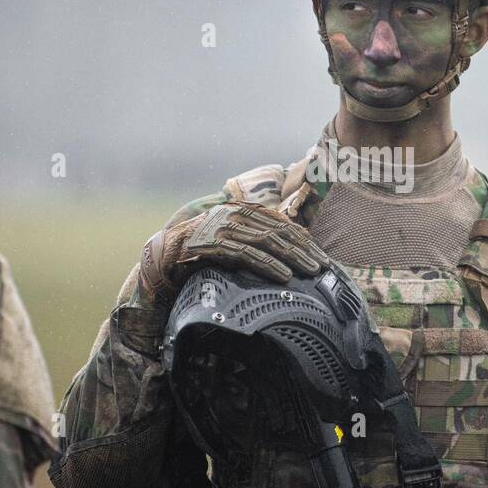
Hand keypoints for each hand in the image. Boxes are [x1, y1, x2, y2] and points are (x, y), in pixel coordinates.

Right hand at [141, 202, 326, 298]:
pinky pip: (247, 255)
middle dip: (304, 250)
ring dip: (293, 258)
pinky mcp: (214, 244)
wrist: (163, 255)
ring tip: (311, 271)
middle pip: (278, 231)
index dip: (303, 239)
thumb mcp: (231, 240)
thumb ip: (253, 239)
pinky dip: (269, 266)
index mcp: (242, 211)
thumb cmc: (201, 250)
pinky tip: (284, 277)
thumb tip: (286, 254)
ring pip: (267, 242)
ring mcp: (224, 227)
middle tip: (323, 266)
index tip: (321, 255)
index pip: (281, 223)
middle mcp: (234, 214)